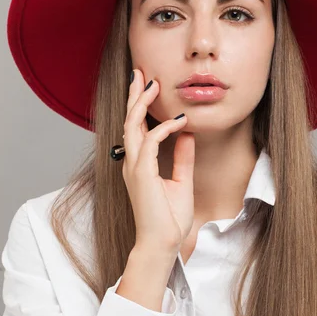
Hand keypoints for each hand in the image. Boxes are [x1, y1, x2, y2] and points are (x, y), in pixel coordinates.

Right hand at [122, 69, 194, 253]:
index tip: (149, 87)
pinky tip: (179, 121)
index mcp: (138, 164)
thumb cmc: (169, 219)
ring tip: (153, 83)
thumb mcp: (181, 181)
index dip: (140, 106)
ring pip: (132, 125)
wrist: (162, 243)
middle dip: (135, 95)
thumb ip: (182, 158)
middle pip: (129, 120)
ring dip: (143, 103)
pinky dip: (164, 128)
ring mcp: (134, 167)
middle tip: (141, 72)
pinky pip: (150, 141)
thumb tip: (187, 135)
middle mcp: (132, 162)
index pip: (136, 128)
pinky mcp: (141, 173)